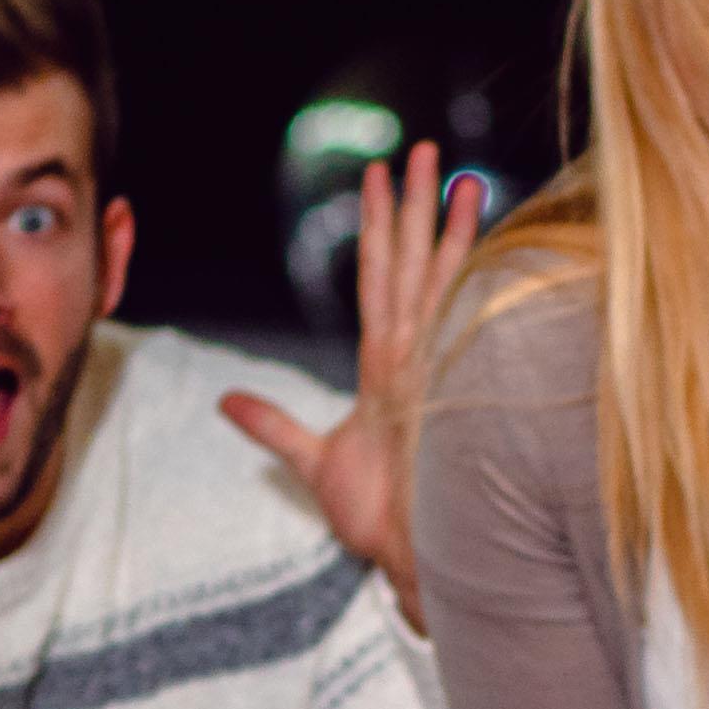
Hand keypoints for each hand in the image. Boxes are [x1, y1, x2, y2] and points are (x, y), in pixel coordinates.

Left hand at [221, 141, 487, 633]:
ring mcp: (433, 372)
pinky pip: (454, 328)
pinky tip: (483, 245)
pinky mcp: (444, 395)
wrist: (413, 561)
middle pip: (411, 266)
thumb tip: (226, 401)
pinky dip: (468, 285)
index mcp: (385, 366)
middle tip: (423, 147)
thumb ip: (272, 426)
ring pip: (436, 284)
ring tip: (456, 173)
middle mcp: (414, 358)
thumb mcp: (313, 461)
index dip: (379, 230)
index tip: (378, 176)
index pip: (380, 281)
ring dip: (444, 230)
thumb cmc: (379, 518)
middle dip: (415, 208)